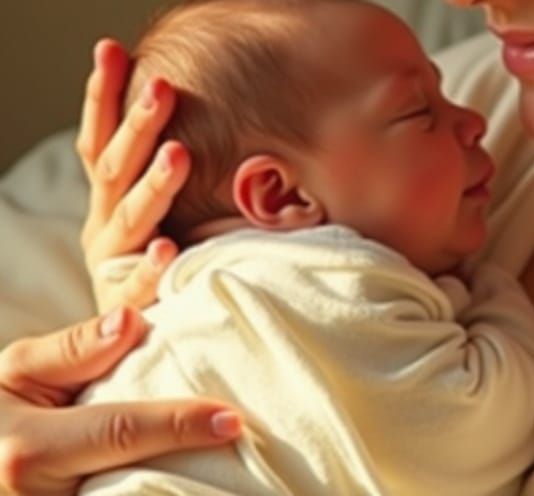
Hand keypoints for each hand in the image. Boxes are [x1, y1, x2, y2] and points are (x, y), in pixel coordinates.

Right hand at [0, 309, 240, 494]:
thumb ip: (73, 349)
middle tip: (247, 447)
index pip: (122, 431)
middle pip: (138, 482)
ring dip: (183, 489)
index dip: (180, 424)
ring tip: (234, 476)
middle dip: (194, 468)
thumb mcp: (17, 374)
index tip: (232, 418)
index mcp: (30, 452)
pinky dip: (161, 495)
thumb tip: (131, 319)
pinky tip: (200, 488)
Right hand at [76, 40, 191, 312]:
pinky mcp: (126, 305)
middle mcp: (104, 223)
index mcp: (109, 195)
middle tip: (163, 86)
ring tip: (178, 154)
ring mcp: (113, 263)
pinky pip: (139, 285)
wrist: (132, 339)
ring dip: (153, 185)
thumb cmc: (165, 251)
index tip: (109, 47)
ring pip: (129, 218)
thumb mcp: (160, 201)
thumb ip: (171, 157)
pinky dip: (151, 267)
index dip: (103, 93)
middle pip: (116, 166)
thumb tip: (207, 87)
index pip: (101, 136)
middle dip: (139, 125)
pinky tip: (167, 250)